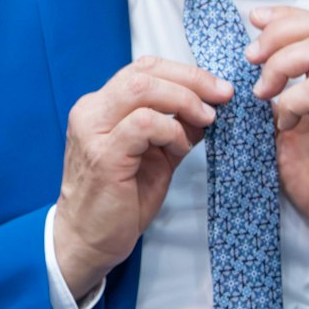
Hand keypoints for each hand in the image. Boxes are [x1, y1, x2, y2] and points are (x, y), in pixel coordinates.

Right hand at [53, 55, 231, 297]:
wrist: (88, 240)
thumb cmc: (118, 201)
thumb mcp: (154, 156)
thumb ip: (175, 129)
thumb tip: (208, 108)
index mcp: (101, 107)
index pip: (143, 69)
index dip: (185, 72)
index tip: (216, 88)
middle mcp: (91, 111)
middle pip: (145, 71)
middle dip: (192, 80)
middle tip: (221, 97)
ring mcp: (93, 131)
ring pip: (143, 88)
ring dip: (184, 101)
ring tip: (206, 120)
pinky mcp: (102, 154)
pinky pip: (143, 123)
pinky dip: (171, 130)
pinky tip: (181, 147)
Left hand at [247, 6, 308, 266]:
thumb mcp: (290, 128)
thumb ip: (276, 100)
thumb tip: (244, 79)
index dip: (285, 16)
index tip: (255, 23)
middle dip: (278, 34)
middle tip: (252, 58)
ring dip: (282, 63)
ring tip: (263, 91)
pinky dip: (291, 102)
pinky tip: (282, 122)